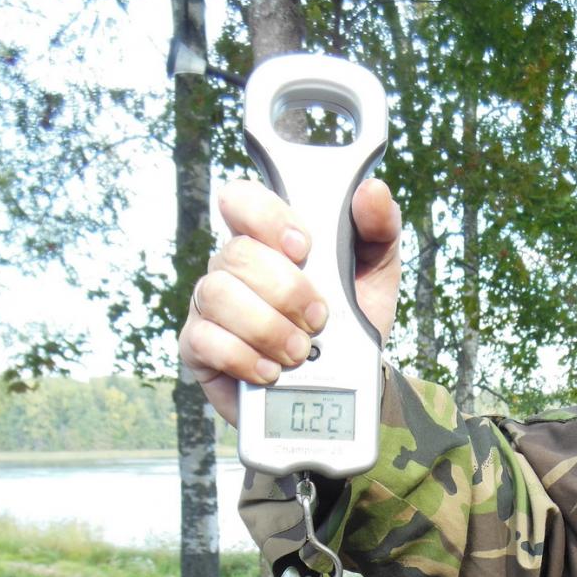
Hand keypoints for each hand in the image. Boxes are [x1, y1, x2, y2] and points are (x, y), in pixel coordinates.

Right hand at [179, 177, 401, 424]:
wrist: (344, 386)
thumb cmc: (352, 322)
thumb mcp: (376, 274)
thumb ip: (378, 229)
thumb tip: (371, 191)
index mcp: (268, 238)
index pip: (242, 199)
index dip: (268, 217)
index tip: (304, 248)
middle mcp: (233, 267)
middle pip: (237, 254)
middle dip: (285, 290)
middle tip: (319, 320)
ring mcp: (211, 307)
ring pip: (219, 295)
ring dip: (267, 327)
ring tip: (300, 353)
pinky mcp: (198, 349)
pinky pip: (206, 341)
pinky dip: (243, 357)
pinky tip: (271, 371)